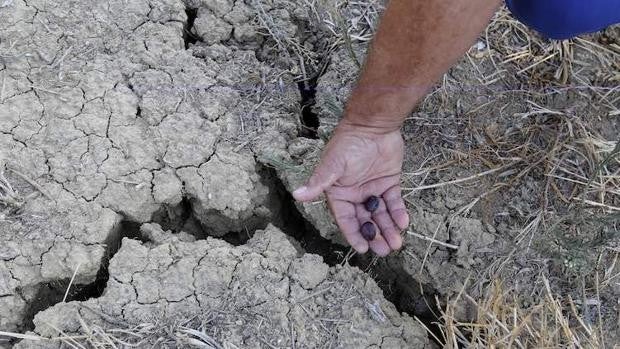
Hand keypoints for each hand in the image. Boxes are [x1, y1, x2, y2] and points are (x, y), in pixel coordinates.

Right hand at [292, 120, 408, 255]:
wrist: (373, 124)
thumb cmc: (348, 144)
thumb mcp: (333, 165)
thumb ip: (318, 182)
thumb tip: (296, 195)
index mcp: (339, 193)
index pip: (346, 220)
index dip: (354, 235)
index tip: (364, 248)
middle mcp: (355, 194)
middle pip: (365, 221)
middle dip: (375, 235)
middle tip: (385, 250)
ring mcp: (372, 189)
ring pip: (381, 214)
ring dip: (388, 228)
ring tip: (396, 243)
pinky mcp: (389, 182)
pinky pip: (394, 202)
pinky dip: (399, 212)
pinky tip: (404, 222)